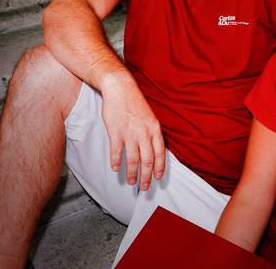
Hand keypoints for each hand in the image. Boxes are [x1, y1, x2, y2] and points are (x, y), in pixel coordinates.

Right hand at [100, 74, 165, 190]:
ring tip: (130, 181)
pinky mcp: (115, 132)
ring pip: (132, 159)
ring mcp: (129, 133)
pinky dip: (116, 162)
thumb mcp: (150, 116)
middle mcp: (144, 132)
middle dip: (146, 176)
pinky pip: (116, 152)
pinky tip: (115, 168)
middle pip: (147, 160)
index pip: (160, 153)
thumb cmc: (134, 102)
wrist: (120, 88)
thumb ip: (151, 133)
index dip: (159, 167)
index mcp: (154, 128)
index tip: (158, 177)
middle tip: (144, 186)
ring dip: (132, 173)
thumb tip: (153, 149)